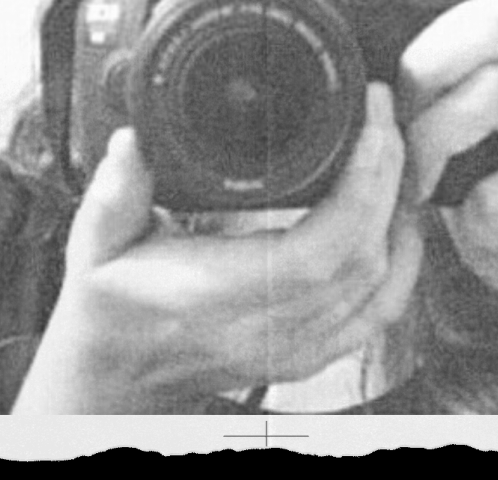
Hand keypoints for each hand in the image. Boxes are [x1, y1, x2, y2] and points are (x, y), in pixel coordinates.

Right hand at [12, 84, 422, 413]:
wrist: (113, 379)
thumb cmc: (109, 310)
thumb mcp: (95, 244)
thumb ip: (113, 191)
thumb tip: (134, 140)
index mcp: (218, 298)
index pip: (318, 252)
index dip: (361, 183)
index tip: (370, 121)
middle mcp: (267, 331)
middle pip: (365, 260)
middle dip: (389, 178)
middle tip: (385, 118)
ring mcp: (296, 349)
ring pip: (383, 288)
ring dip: (401, 216)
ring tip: (397, 155)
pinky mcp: (310, 353)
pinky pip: (379, 313)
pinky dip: (402, 262)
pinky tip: (400, 220)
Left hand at [401, 0, 497, 410]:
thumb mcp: (480, 129)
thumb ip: (450, 83)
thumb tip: (379, 65)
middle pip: (494, 22)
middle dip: (425, 70)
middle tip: (407, 121)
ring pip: (494, 91)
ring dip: (435, 141)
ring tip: (425, 176)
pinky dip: (471, 211)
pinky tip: (478, 223)